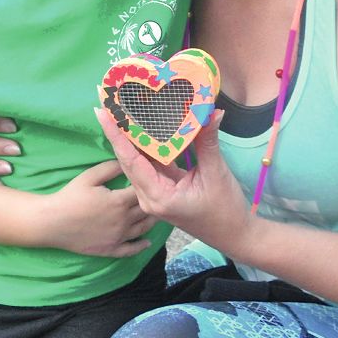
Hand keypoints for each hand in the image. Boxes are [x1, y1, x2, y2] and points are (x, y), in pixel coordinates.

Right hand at [43, 160, 159, 257]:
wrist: (52, 222)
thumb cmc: (70, 196)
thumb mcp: (90, 176)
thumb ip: (111, 168)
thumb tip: (128, 161)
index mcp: (119, 201)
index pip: (142, 191)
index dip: (149, 184)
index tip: (154, 178)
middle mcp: (123, 221)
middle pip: (146, 210)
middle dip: (153, 201)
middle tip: (160, 195)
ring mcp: (118, 237)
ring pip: (143, 229)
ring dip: (152, 221)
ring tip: (157, 213)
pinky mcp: (110, 249)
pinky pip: (130, 250)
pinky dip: (141, 246)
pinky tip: (147, 242)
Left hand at [95, 109, 254, 257]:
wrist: (234, 235)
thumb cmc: (225, 210)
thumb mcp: (216, 173)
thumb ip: (207, 142)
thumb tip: (210, 111)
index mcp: (157, 196)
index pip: (130, 160)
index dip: (116, 135)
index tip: (103, 112)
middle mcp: (149, 197)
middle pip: (128, 159)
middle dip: (119, 131)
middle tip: (110, 102)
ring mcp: (154, 194)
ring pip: (138, 161)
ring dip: (132, 137)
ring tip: (123, 109)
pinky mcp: (162, 189)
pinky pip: (150, 165)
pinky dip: (147, 146)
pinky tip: (145, 127)